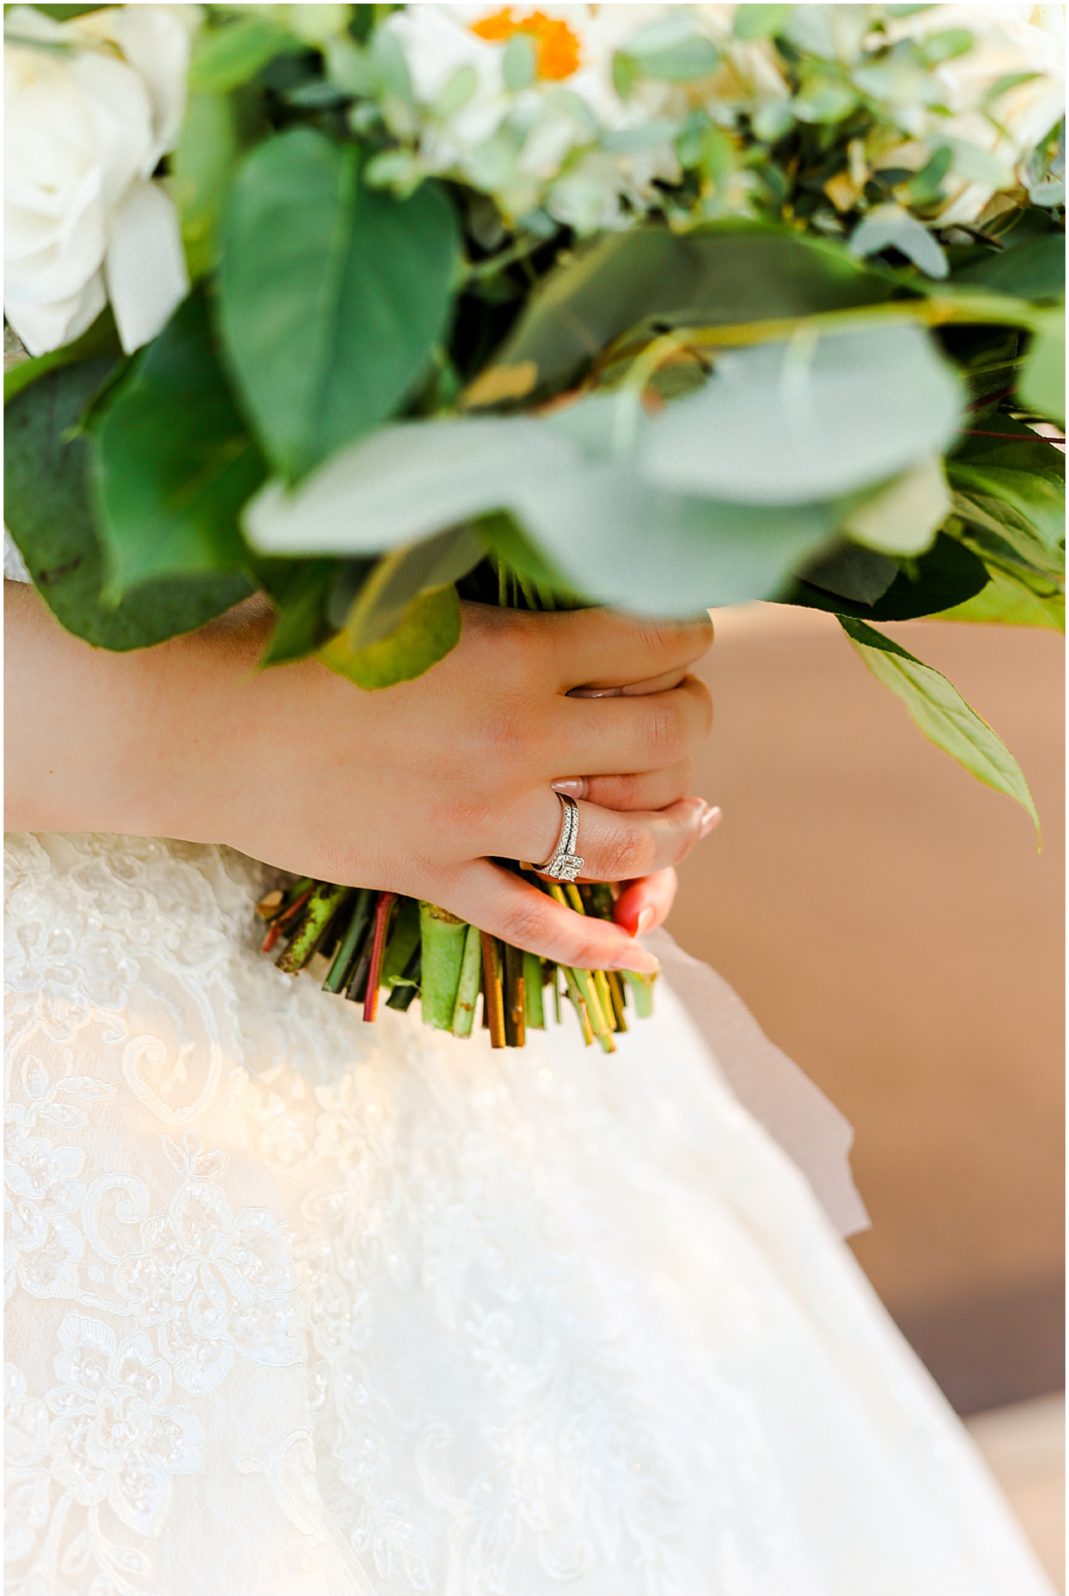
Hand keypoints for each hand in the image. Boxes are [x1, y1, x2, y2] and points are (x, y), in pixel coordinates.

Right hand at [6, 587, 717, 970]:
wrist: (202, 720)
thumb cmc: (296, 636)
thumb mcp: (409, 592)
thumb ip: (495, 594)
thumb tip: (574, 587)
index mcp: (516, 651)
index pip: (657, 644)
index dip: (686, 639)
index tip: (678, 640)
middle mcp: (516, 736)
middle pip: (664, 740)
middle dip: (687, 725)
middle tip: (675, 716)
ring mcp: (480, 816)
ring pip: (623, 840)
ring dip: (671, 829)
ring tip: (688, 816)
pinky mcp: (436, 874)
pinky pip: (536, 925)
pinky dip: (595, 946)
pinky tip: (642, 955)